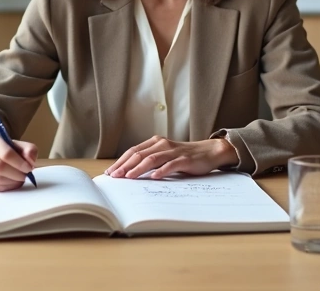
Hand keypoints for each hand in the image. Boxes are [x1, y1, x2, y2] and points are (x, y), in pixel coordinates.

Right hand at [0, 135, 37, 191]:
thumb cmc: (6, 149)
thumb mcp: (19, 145)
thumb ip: (29, 150)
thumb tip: (30, 161)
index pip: (6, 154)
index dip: (20, 163)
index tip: (29, 168)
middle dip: (16, 174)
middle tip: (25, 175)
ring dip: (13, 182)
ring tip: (20, 178)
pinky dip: (8, 187)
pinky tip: (13, 182)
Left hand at [105, 136, 237, 179]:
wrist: (209, 152)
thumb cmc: (185, 156)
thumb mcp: (165, 156)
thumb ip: (150, 161)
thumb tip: (129, 173)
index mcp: (156, 142)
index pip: (133, 151)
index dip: (121, 161)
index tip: (110, 172)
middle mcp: (162, 144)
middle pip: (139, 154)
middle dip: (125, 166)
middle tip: (114, 176)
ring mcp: (173, 151)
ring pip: (152, 159)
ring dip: (138, 169)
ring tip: (128, 177)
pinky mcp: (184, 159)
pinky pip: (171, 165)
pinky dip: (161, 171)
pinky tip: (153, 177)